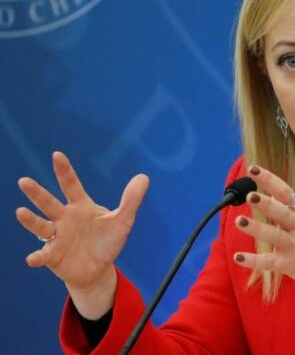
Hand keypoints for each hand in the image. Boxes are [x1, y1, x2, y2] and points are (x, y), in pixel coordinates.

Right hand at [16, 152, 148, 308]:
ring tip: (21, 212)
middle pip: (49, 203)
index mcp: (81, 206)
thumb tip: (144, 177)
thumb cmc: (107, 241)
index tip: (57, 155)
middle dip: (37, 193)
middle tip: (24, 181)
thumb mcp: (123, 220)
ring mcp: (57, 237)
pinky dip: (37, 256)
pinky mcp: (53, 256)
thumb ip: (131, 200)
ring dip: (31, 220)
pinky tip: (33, 258)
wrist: (98, 269)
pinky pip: (43, 255)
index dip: (64, 171)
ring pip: (41, 226)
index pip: (71, 185)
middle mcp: (64, 218)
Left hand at [233, 165, 294, 314]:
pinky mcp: (291, 265)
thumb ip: (293, 209)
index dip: (269, 180)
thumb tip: (272, 194)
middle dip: (265, 203)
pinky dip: (253, 261)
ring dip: (256, 228)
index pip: (285, 192)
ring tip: (239, 221)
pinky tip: (238, 257)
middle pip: (281, 212)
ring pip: (273, 235)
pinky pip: (269, 262)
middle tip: (249, 195)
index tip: (254, 169)